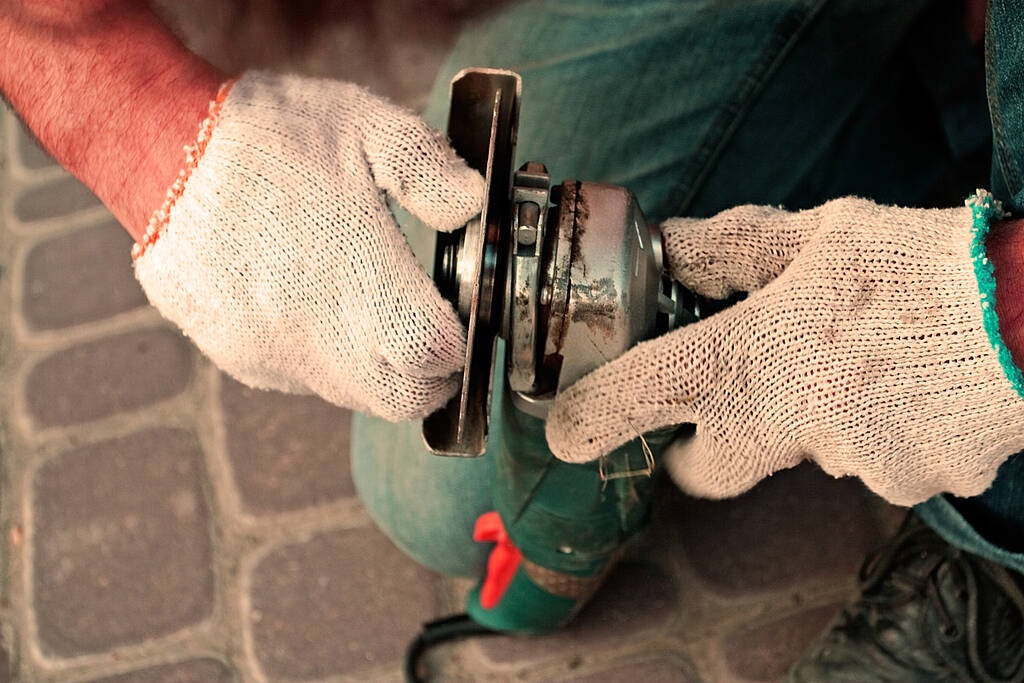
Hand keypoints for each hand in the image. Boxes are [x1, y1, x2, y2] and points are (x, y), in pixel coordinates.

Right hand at [135, 72, 483, 420]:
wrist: (163, 151)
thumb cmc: (270, 135)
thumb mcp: (366, 123)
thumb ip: (429, 168)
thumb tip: (471, 206)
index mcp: (359, 277)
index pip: (433, 356)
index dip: (458, 347)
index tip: (458, 323)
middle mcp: (317, 331)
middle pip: (399, 399)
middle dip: (427, 379)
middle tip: (429, 340)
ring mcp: (273, 351)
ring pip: (349, 395)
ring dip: (376, 372)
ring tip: (374, 318)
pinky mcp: (237, 355)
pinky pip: (299, 380)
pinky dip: (323, 362)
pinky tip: (315, 310)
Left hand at [546, 193, 1023, 505]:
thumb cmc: (923, 263)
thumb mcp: (817, 234)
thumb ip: (729, 249)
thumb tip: (668, 248)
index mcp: (751, 356)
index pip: (641, 397)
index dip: (590, 421)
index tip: (568, 433)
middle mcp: (789, 424)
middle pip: (706, 472)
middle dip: (697, 454)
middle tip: (716, 414)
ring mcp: (851, 462)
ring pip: (801, 456)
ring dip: (812, 420)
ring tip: (862, 363)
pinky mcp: (909, 484)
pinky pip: (874, 464)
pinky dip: (876, 432)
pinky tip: (907, 386)